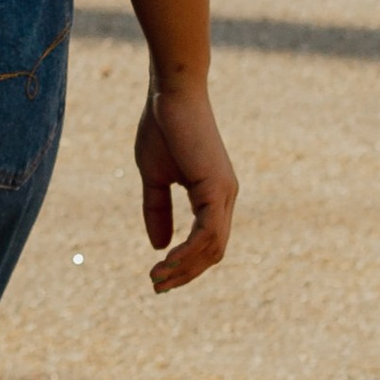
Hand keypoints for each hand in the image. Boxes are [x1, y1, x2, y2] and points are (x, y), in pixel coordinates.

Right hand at [137, 77, 234, 289]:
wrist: (171, 93)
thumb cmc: (163, 128)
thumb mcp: (154, 176)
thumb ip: (157, 209)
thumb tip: (159, 245)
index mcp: (213, 194)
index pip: (206, 242)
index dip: (184, 264)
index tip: (157, 276)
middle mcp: (225, 197)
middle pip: (213, 252)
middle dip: (185, 274)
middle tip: (157, 286)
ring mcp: (224, 193)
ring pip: (213, 247)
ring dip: (185, 268)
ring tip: (157, 278)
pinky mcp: (216, 187)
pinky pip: (208, 233)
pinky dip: (188, 252)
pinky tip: (167, 260)